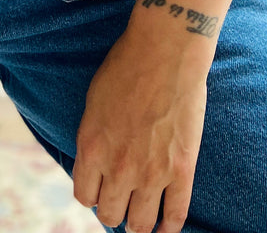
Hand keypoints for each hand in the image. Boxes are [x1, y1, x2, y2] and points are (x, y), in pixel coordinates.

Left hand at [72, 25, 207, 232]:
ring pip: (140, 224)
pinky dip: (169, 228)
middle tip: (122, 200)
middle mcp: (118, 166)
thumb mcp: (94, 102)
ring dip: (138, 224)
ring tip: (141, 217)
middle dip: (114, 209)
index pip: (84, 197)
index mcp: (92, 148)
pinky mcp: (182, 169)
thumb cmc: (126, 66)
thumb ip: (93, 137)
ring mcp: (151, 172)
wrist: (164, 51)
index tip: (101, 188)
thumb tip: (96, 160)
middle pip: (110, 214)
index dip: (92, 194)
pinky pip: (176, 215)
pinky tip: (165, 229)